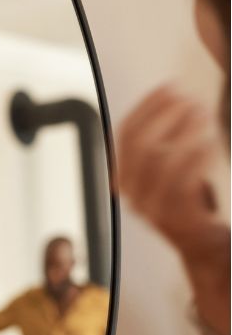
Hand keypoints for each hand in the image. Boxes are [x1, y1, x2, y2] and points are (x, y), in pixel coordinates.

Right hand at [118, 85, 229, 271]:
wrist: (205, 247)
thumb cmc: (193, 203)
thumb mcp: (171, 169)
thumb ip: (165, 142)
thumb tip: (174, 99)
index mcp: (125, 177)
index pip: (124, 134)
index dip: (146, 106)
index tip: (167, 87)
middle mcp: (132, 194)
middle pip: (139, 146)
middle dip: (165, 116)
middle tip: (190, 99)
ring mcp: (152, 209)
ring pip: (158, 162)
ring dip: (182, 132)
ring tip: (203, 115)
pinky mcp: (176, 221)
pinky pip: (182, 184)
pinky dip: (197, 158)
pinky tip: (210, 142)